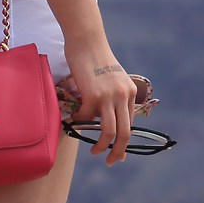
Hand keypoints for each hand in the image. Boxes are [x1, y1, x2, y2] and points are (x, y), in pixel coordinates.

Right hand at [56, 51, 135, 165]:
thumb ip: (113, 97)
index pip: (130, 124)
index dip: (124, 141)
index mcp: (131, 93)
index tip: (117, 152)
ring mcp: (109, 96)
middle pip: (125, 133)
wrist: (87, 41)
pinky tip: (73, 120)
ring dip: (102, 147)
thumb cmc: (95, 59)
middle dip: (119, 152)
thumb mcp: (112, 78)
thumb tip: (105, 119)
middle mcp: (123, 96)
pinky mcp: (93, 95)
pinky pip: (86, 118)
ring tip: (94, 152)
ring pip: (109, 132)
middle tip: (111, 162)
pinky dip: (79, 123)